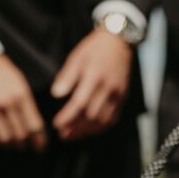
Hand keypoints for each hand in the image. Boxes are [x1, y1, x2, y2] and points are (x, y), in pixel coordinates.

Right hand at [0, 52, 46, 150]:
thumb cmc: (2, 72)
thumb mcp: (20, 82)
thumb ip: (28, 103)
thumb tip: (35, 125)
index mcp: (21, 95)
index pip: (34, 125)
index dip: (40, 140)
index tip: (41, 147)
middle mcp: (6, 104)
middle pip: (20, 135)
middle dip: (25, 145)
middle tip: (27, 147)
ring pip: (4, 139)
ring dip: (10, 146)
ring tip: (12, 145)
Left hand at [50, 26, 132, 140]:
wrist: (119, 42)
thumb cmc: (94, 48)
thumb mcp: (76, 57)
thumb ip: (67, 76)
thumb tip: (55, 94)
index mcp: (94, 76)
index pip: (79, 103)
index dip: (67, 117)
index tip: (56, 124)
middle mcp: (108, 88)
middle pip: (91, 115)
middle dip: (75, 128)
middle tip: (62, 134)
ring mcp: (118, 94)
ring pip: (103, 120)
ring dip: (87, 131)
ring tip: (72, 136)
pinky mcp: (123, 97)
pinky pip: (113, 118)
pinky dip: (100, 127)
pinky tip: (89, 130)